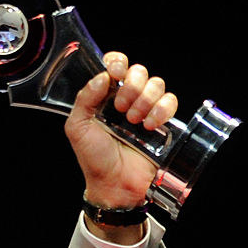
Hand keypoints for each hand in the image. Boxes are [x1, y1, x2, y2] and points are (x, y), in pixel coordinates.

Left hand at [64, 52, 177, 242]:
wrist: (114, 185)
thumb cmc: (94, 159)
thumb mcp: (77, 128)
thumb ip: (84, 99)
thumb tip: (102, 76)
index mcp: (103, 97)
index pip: (114, 65)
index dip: (118, 63)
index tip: (115, 74)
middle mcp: (125, 99)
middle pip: (138, 71)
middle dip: (131, 86)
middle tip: (120, 107)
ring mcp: (145, 109)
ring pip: (156, 84)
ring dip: (144, 100)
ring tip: (133, 121)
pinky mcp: (163, 121)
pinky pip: (170, 101)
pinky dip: (161, 110)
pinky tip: (149, 126)